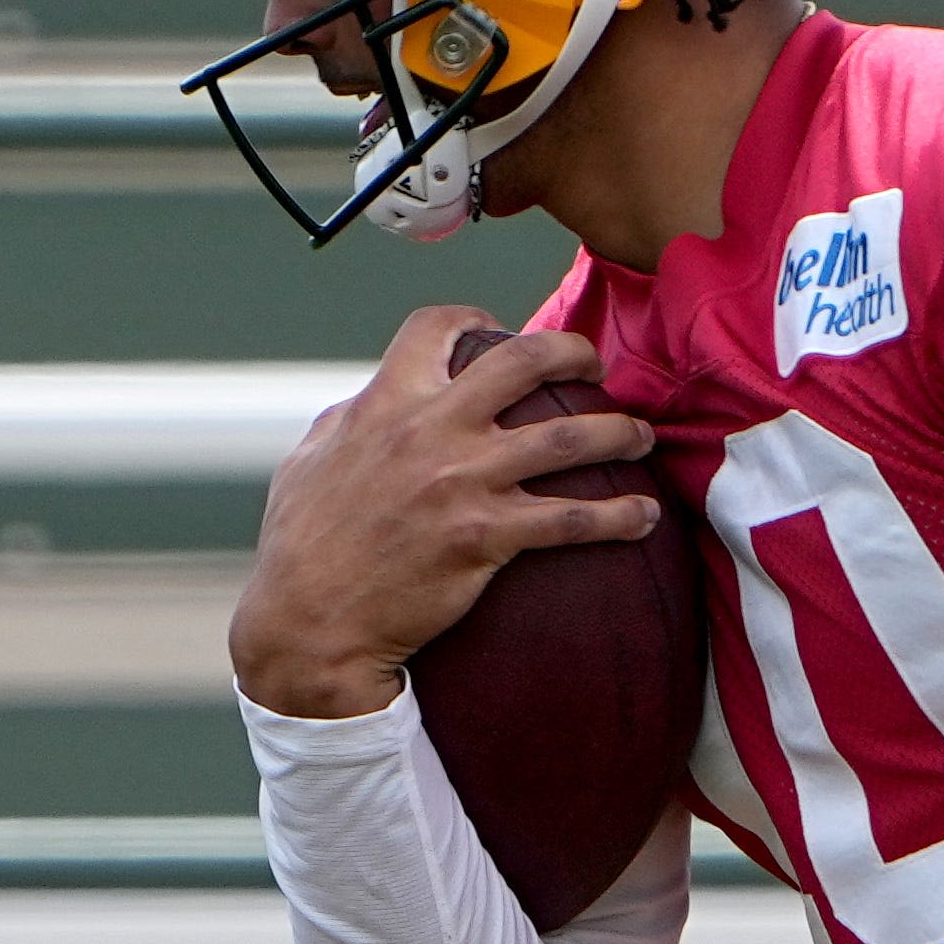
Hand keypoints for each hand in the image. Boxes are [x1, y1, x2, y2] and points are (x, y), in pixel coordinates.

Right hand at [225, 304, 663, 718]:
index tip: (496, 329)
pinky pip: (571, 519)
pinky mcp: (486, 538)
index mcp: (384, 403)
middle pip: (524, 361)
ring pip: (566, 438)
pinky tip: (644, 517)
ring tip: (639, 435)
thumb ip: (348, 424)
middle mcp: (430, 430)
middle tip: (594, 363)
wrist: (309, 624)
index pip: (435, 327)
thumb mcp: (308, 463)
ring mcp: (463, 482)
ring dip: (616, 432)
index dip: (471, 318)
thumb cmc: (300, 548)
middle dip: (572, 351)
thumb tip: (369, 404)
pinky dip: (618, 515)